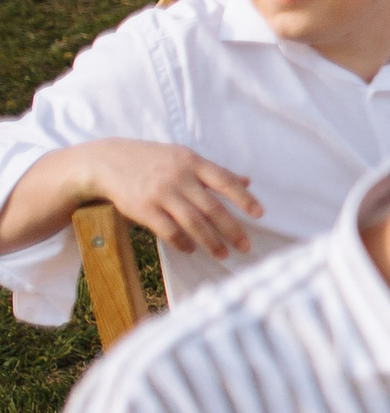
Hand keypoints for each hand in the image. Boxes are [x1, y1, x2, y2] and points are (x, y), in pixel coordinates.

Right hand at [81, 139, 262, 256]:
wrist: (107, 161)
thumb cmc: (153, 160)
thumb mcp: (184, 157)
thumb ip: (215, 171)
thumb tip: (247, 180)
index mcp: (193, 162)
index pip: (226, 181)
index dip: (244, 199)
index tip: (260, 214)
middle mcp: (180, 177)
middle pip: (213, 208)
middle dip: (232, 230)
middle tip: (246, 247)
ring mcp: (161, 193)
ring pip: (194, 223)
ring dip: (211, 242)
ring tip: (223, 254)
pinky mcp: (143, 208)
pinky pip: (168, 230)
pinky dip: (182, 242)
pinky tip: (192, 249)